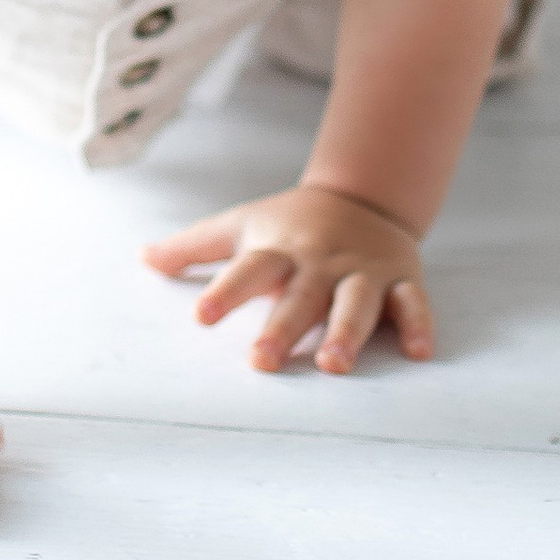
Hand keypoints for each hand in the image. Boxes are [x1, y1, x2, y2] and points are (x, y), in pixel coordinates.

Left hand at [143, 185, 432, 375]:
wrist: (364, 195)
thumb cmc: (291, 224)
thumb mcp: (242, 225)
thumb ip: (194, 247)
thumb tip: (142, 258)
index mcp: (280, 250)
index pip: (248, 269)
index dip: (226, 291)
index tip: (202, 315)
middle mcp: (320, 262)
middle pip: (300, 296)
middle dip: (282, 327)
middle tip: (261, 362)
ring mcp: (363, 271)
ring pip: (356, 302)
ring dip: (346, 332)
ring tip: (333, 364)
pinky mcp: (401, 279)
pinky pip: (412, 303)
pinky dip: (418, 325)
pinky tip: (418, 352)